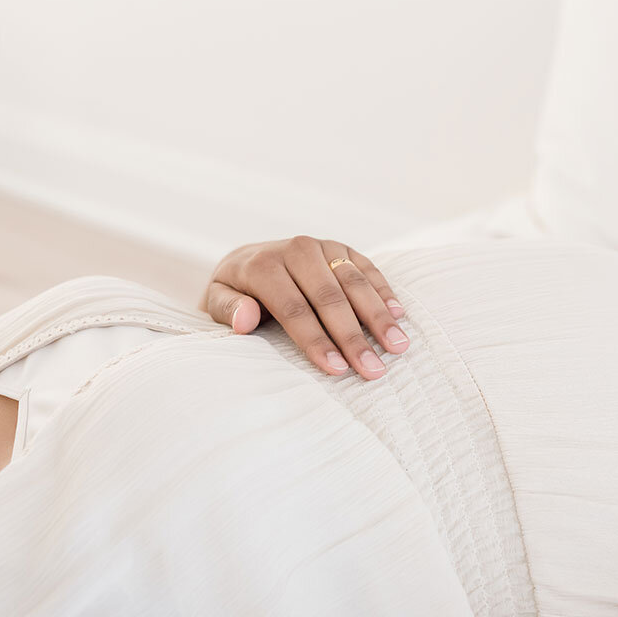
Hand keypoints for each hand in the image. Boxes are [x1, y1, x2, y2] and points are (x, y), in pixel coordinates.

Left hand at [201, 236, 408, 379]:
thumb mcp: (218, 301)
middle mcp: (296, 249)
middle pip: (330, 298)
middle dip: (353, 337)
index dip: (316, 340)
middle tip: (374, 370)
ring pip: (354, 282)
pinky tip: (399, 316)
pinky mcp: (342, 247)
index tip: (337, 370)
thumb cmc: (236, 294)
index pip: (294, 309)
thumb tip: (245, 318)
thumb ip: (228, 309)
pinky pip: (368, 269)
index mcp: (263, 265)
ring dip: (378, 317)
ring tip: (398, 347)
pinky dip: (384, 292)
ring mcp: (322, 246)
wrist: (248, 261)